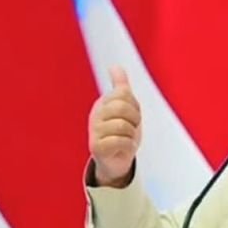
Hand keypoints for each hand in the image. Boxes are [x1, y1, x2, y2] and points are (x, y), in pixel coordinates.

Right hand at [88, 65, 141, 185]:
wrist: (116, 161)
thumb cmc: (121, 134)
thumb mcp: (125, 108)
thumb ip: (120, 87)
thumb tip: (114, 66)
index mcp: (102, 103)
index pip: (123, 93)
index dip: (134, 105)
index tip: (131, 117)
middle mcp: (95, 115)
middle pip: (122, 107)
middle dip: (134, 120)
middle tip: (131, 129)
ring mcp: (93, 131)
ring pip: (123, 126)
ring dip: (132, 136)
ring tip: (126, 140)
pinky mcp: (96, 148)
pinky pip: (120, 141)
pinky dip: (128, 146)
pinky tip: (124, 149)